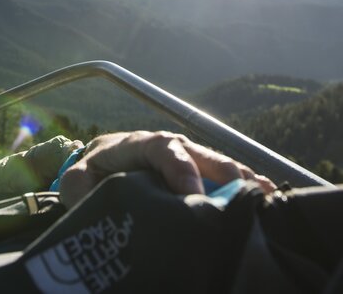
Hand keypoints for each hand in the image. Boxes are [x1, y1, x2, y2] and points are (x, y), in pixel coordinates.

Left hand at [59, 130, 274, 206]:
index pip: (161, 148)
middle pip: (197, 151)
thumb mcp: (76, 180)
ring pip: (214, 162)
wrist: (99, 164)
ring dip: (240, 176)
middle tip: (242, 190)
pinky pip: (220, 174)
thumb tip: (93, 198)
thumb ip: (79, 186)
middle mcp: (166, 146)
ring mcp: (183, 156)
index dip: (179, 167)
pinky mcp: (194, 170)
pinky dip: (242, 182)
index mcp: (137, 144)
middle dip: (221, 169)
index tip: (192, 192)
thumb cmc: (90, 173)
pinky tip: (266, 195)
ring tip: (265, 192)